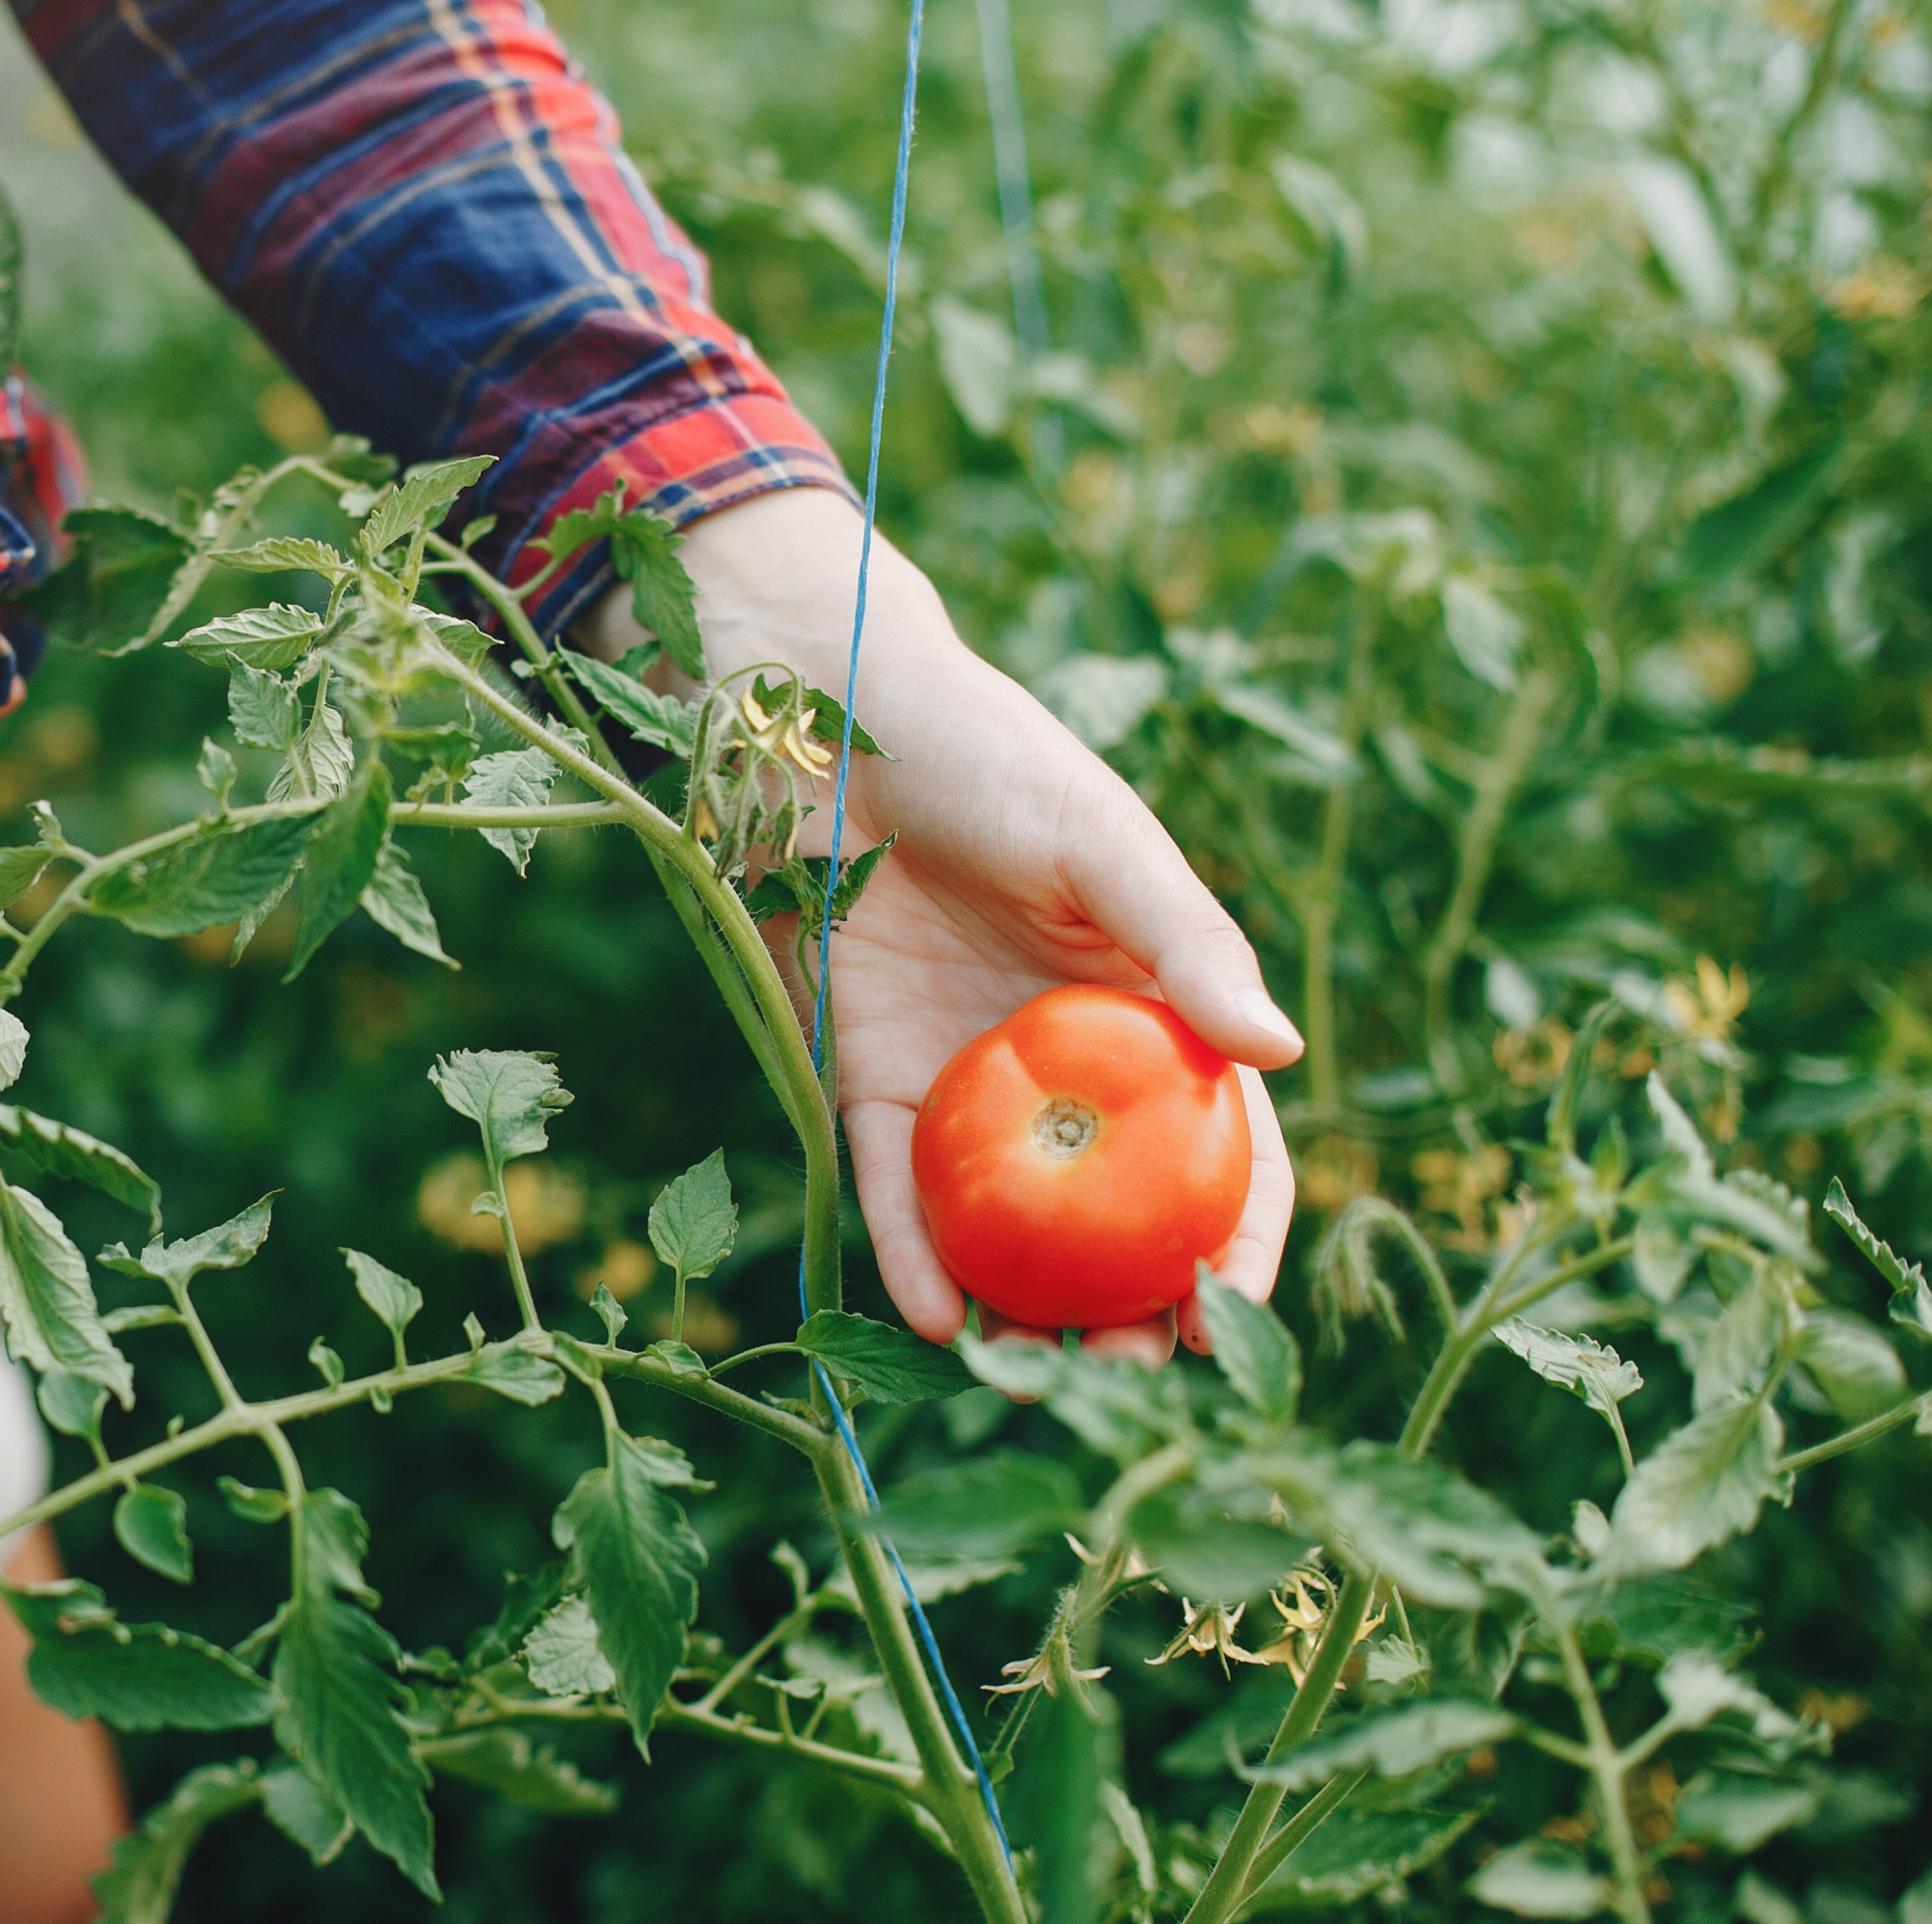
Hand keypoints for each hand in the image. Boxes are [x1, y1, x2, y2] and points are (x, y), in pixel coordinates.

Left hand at [615, 489, 1300, 1364]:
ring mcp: (967, 1082)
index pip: (1218, 1150)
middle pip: (1112, 1216)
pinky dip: (911, 1254)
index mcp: (1149, 1012)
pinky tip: (936, 1316)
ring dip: (1021, 1310)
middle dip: (1130, 1310)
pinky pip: (893, 1187)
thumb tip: (1281, 1050)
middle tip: (1134, 1383)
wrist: (827, 726)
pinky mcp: (867, 1078)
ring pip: (1004, 1226)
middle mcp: (1064, 1067)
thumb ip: (1190, 947)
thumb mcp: (1106, 846)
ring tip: (1032, 1381)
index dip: (1237, 1241)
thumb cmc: (990, 761)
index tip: (1237, 1321)